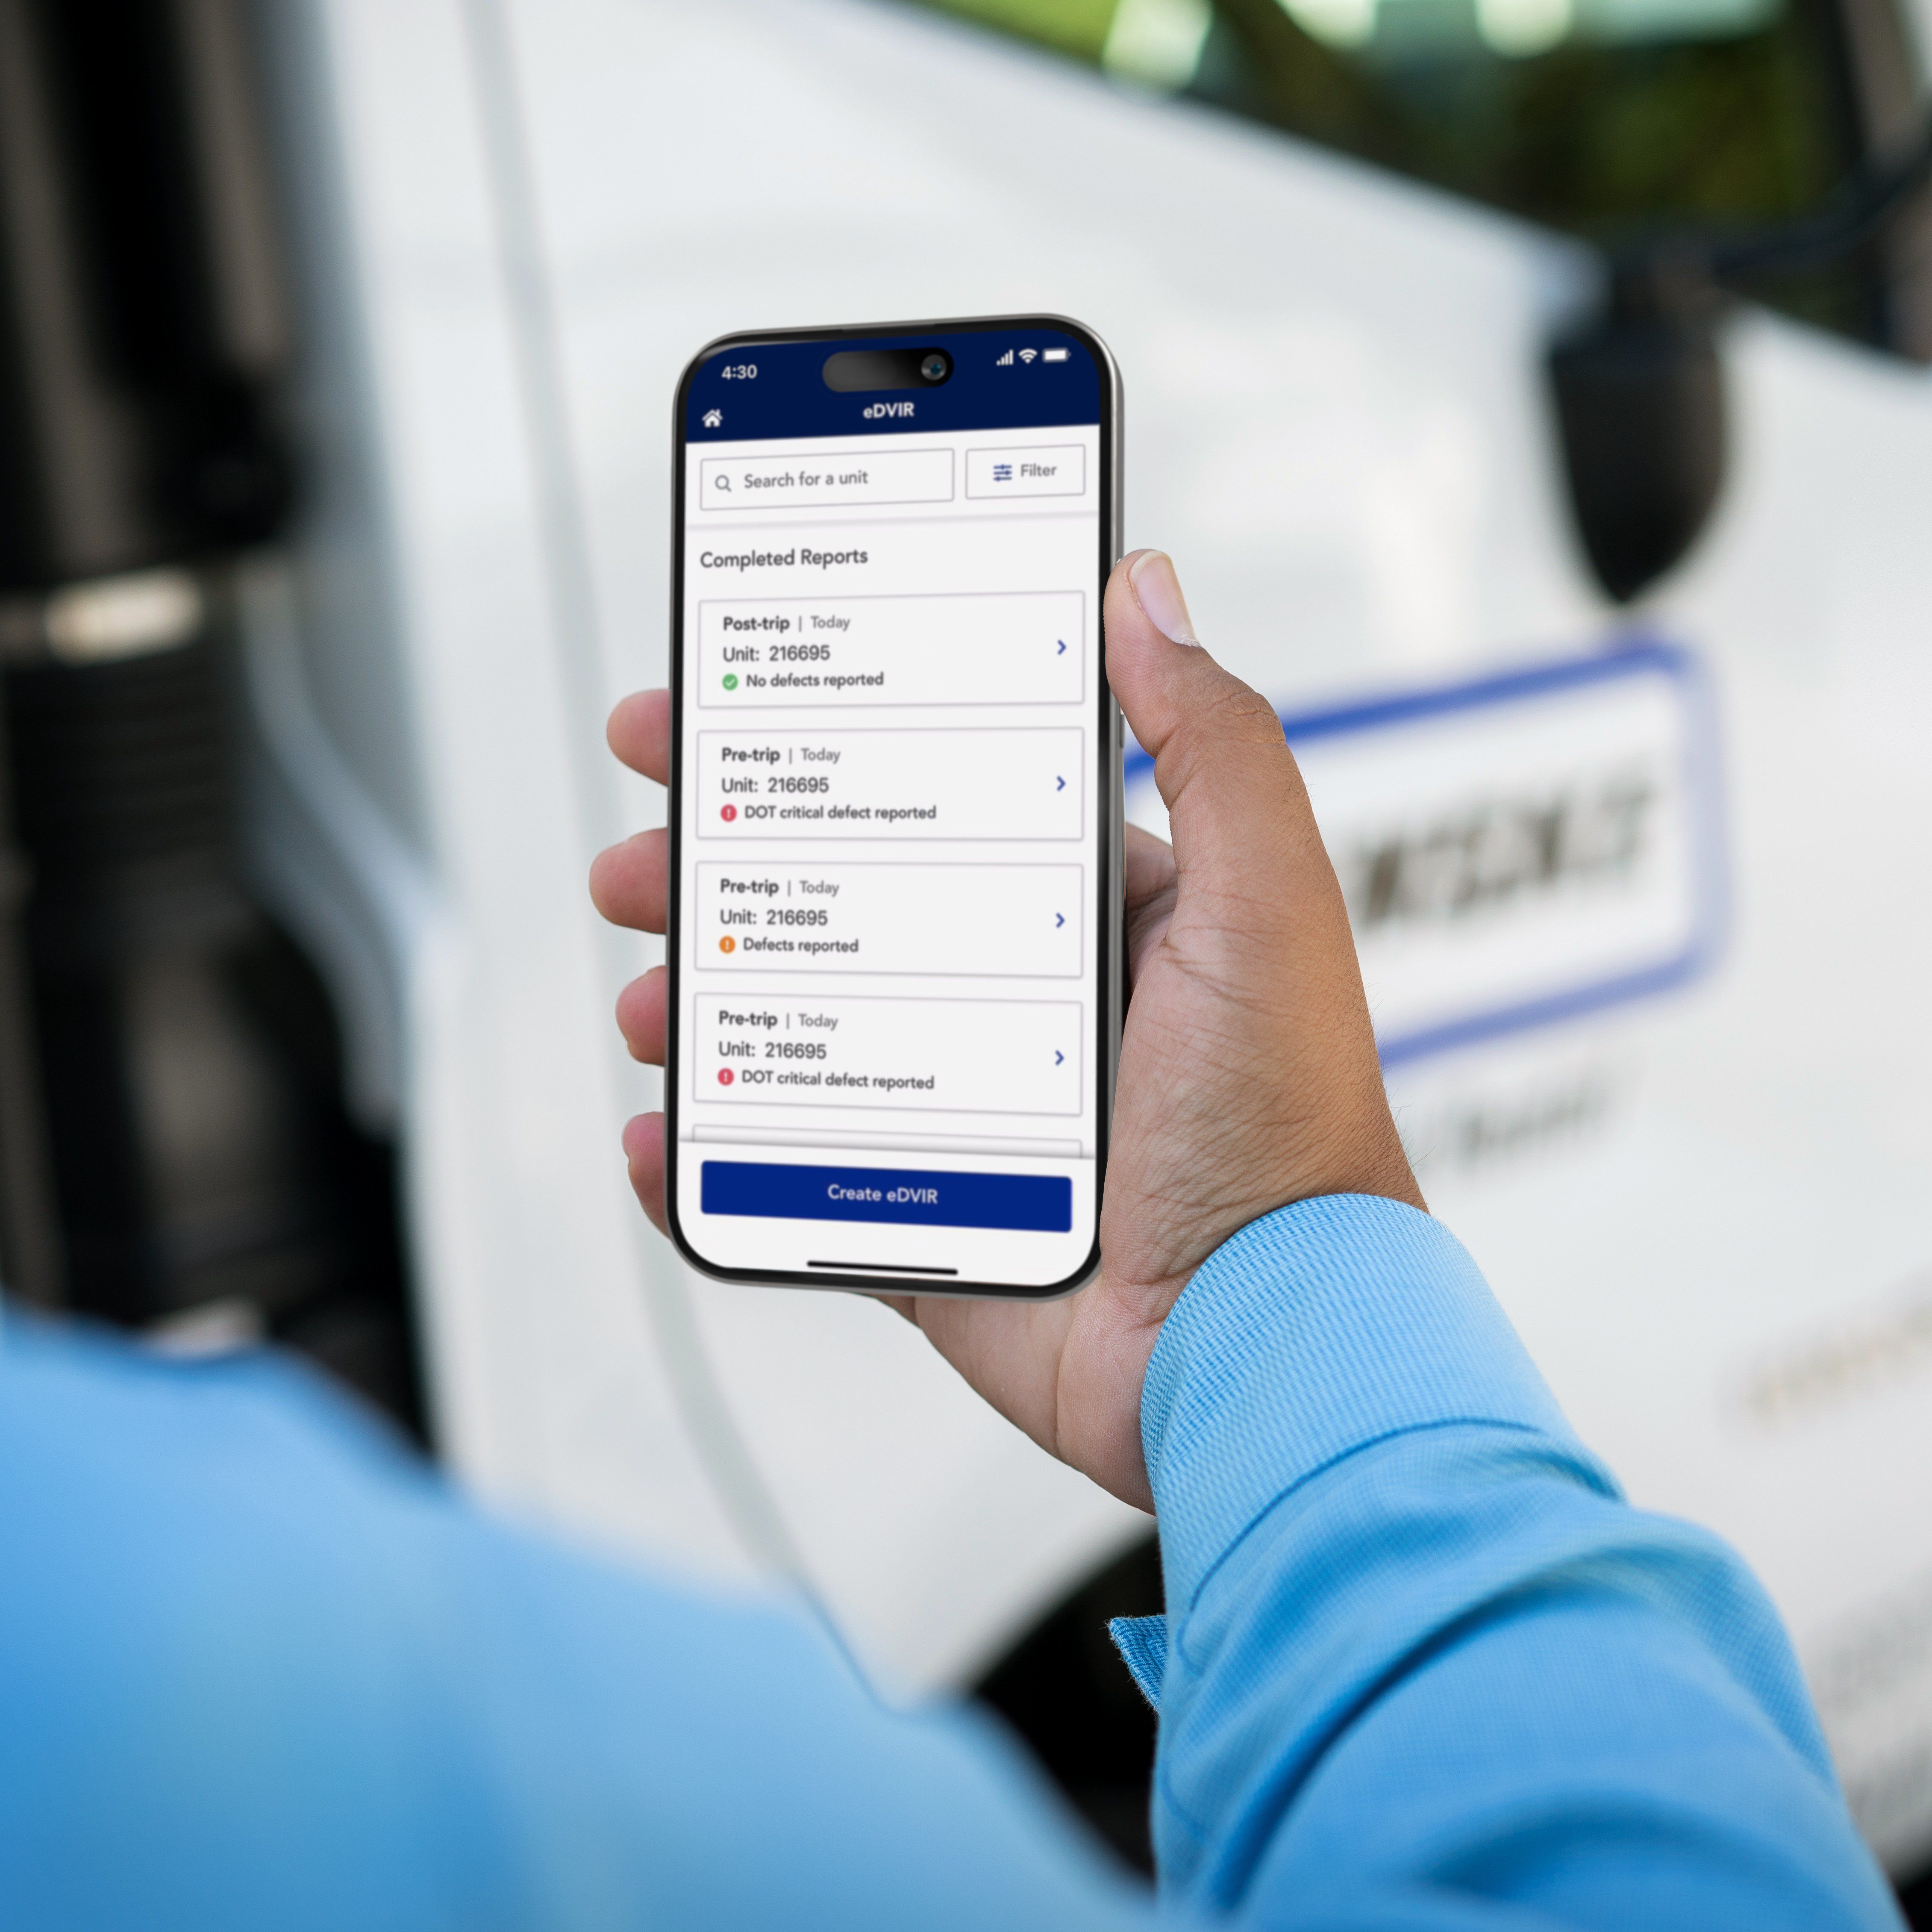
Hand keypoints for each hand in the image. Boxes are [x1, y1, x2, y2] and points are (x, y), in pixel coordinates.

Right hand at [587, 550, 1421, 1509]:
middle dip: (725, 872)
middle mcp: (1027, 1011)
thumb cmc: (1289, 1130)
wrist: (1267, 1344)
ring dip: (702, 1008)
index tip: (725, 709)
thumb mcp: (1269, 902)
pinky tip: (658, 1137)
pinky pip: (786, 1187)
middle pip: (840, 912)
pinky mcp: (927, 1228)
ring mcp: (966, 1121)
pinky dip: (704, 1166)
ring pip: (795, 1040)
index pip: (939, 804)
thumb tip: (1142, 588)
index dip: (829, 751)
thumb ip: (1213, 743)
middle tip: (641, 854)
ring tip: (654, 996)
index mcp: (1103, 922)